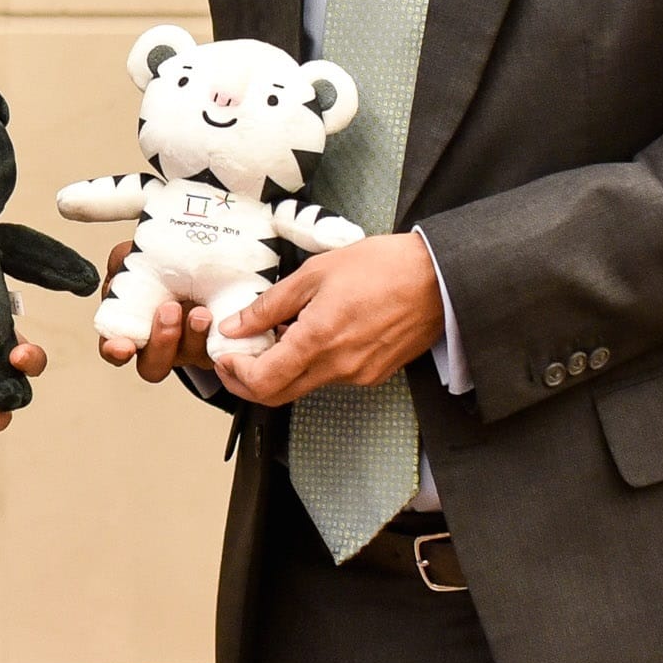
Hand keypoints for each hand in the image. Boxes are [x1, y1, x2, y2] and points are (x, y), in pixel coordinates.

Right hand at [94, 242, 213, 383]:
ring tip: (201, 312)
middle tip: (169, 311)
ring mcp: (190, 346)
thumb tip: (119, 269)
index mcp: (134, 325)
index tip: (124, 345)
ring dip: (193, 337)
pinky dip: (219, 334)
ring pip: (188, 357)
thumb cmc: (169, 262)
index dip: (116, 351)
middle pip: (152, 365)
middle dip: (160, 343)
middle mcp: (161, 342)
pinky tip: (222, 316)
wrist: (212, 259)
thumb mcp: (140, 255)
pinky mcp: (219, 342)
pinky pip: (219, 349)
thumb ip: (124, 260)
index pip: (115, 348)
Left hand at [216, 234, 444, 406]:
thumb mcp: (316, 273)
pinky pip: (330, 378)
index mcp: (318, 340)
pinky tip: (308, 337)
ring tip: (273, 336)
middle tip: (233, 358)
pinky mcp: (374, 375)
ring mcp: (358, 375)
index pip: (262, 382)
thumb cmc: (382, 267)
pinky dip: (309, 364)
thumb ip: (270, 305)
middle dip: (247, 381)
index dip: (235, 374)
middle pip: (278, 395)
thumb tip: (235, 325)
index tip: (224, 355)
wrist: (438, 279)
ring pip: (304, 386)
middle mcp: (337, 368)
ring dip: (280, 370)